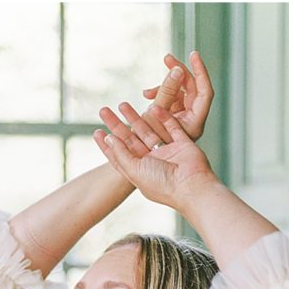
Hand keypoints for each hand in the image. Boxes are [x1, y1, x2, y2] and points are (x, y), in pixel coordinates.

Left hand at [93, 106, 216, 211]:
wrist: (191, 185)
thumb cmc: (163, 183)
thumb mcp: (135, 170)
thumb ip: (122, 154)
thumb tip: (109, 139)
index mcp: (140, 173)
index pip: (120, 156)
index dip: (107, 145)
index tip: (97, 132)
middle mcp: (152, 162)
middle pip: (131, 140)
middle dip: (117, 126)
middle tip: (103, 110)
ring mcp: (168, 153)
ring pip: (148, 131)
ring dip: (135, 118)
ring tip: (122, 103)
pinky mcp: (182, 143)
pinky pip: (171, 127)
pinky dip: (163, 117)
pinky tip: (153, 107)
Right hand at [141, 51, 213, 141]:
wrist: (137, 156)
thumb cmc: (145, 140)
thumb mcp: (156, 112)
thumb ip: (168, 90)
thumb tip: (178, 69)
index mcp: (194, 123)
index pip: (205, 92)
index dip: (200, 72)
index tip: (193, 55)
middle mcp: (192, 120)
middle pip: (192, 88)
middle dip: (178, 73)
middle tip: (166, 59)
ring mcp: (183, 118)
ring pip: (180, 92)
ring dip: (164, 86)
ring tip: (147, 92)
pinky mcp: (174, 116)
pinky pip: (171, 98)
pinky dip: (160, 93)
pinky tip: (147, 95)